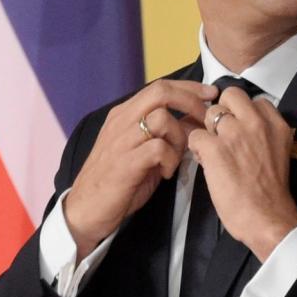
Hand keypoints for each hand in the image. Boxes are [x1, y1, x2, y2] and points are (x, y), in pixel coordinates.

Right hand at [64, 80, 215, 259]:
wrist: (85, 209)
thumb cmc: (118, 179)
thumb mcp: (140, 148)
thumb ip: (161, 132)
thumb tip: (193, 120)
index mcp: (124, 114)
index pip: (160, 87)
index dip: (189, 88)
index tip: (211, 93)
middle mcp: (121, 121)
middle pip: (161, 92)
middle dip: (191, 101)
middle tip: (205, 118)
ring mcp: (121, 141)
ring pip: (162, 118)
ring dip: (180, 137)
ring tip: (177, 157)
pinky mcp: (125, 163)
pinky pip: (158, 148)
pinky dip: (170, 159)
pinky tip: (167, 173)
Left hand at [189, 86, 296, 260]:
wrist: (267, 217)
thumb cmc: (272, 192)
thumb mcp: (279, 152)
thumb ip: (264, 134)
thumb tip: (241, 129)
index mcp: (276, 124)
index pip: (254, 100)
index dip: (242, 113)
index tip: (240, 128)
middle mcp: (257, 123)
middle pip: (231, 95)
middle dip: (223, 111)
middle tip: (222, 133)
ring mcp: (235, 134)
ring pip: (210, 113)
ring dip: (208, 129)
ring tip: (212, 149)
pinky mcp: (215, 148)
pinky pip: (195, 135)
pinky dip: (196, 148)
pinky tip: (205, 162)